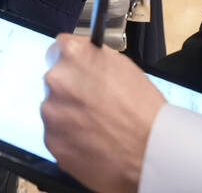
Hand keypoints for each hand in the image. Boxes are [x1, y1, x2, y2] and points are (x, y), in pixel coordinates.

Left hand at [41, 33, 165, 192]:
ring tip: (95, 125)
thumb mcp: (121, 66)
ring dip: (68, 115)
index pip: (57, 50)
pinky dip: (69, 138)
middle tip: (92, 103)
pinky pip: (56, 134)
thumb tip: (81, 61)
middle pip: (55, 81)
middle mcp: (56, 80)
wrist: (151, 150)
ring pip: (54, 109)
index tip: (77, 72)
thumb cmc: (143, 109)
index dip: (71, 63)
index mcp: (73, 54)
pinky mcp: (51, 140)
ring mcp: (51, 112)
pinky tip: (91, 140)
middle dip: (69, 90)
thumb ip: (92, 59)